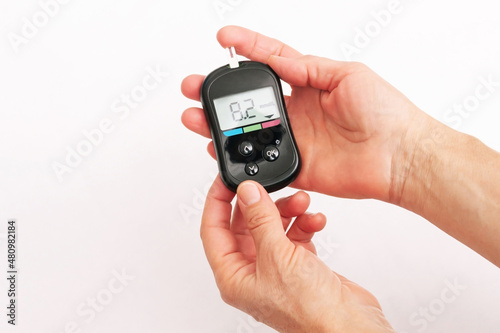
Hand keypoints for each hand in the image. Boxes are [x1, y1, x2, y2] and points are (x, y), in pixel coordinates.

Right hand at [182, 26, 424, 201]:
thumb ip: (307, 67)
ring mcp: (294, 140)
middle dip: (219, 94)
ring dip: (219, 126)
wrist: (400, 156)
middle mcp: (297, 112)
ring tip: (194, 118)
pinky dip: (239, 159)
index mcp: (308, 85)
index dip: (246, 49)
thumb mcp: (346, 74)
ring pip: (248, 133)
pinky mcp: (295, 166)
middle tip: (195, 88)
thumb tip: (276, 58)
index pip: (270, 63)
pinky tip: (219, 150)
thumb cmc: (384, 111)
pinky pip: (261, 164)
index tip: (224, 40)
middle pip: (249, 102)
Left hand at [201, 176, 394, 332]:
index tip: (224, 180)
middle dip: (260, 204)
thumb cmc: (310, 311)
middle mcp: (252, 272)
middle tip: (269, 186)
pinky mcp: (298, 265)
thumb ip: (260, 220)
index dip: (216, 202)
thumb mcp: (277, 257)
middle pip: (245, 225)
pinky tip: (314, 220)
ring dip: (286, 211)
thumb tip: (247, 192)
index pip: (213, 230)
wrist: (348, 326)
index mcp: (234, 276)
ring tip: (301, 202)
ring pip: (271, 227)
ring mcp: (275, 268)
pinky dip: (303, 223)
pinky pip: (293, 234)